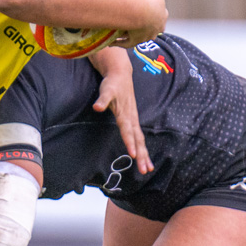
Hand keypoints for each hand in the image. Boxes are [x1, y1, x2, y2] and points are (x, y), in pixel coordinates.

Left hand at [90, 49, 151, 174]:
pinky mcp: (133, 121)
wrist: (121, 75)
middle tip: (145, 170)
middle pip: (138, 140)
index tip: (134, 155)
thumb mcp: (106, 90)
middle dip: (142, 156)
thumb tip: (97, 107)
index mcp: (125, 114)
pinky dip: (142, 148)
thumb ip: (102, 100)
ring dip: (145, 155)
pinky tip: (144, 157)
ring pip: (141, 141)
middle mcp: (132, 119)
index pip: (128, 131)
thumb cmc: (112, 84)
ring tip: (148, 169)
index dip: (130, 143)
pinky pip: (139, 137)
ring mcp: (134, 120)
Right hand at [110, 0, 167, 47]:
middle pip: (150, 29)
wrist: (140, 10)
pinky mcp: (135, 41)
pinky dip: (118, 43)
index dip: (154, 13)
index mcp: (162, 18)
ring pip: (139, 37)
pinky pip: (126, 43)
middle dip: (145, 26)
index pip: (160, 16)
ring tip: (121, 31)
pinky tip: (111, 42)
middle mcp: (155, 30)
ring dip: (131, 34)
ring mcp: (145, 37)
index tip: (148, 9)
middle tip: (135, 20)